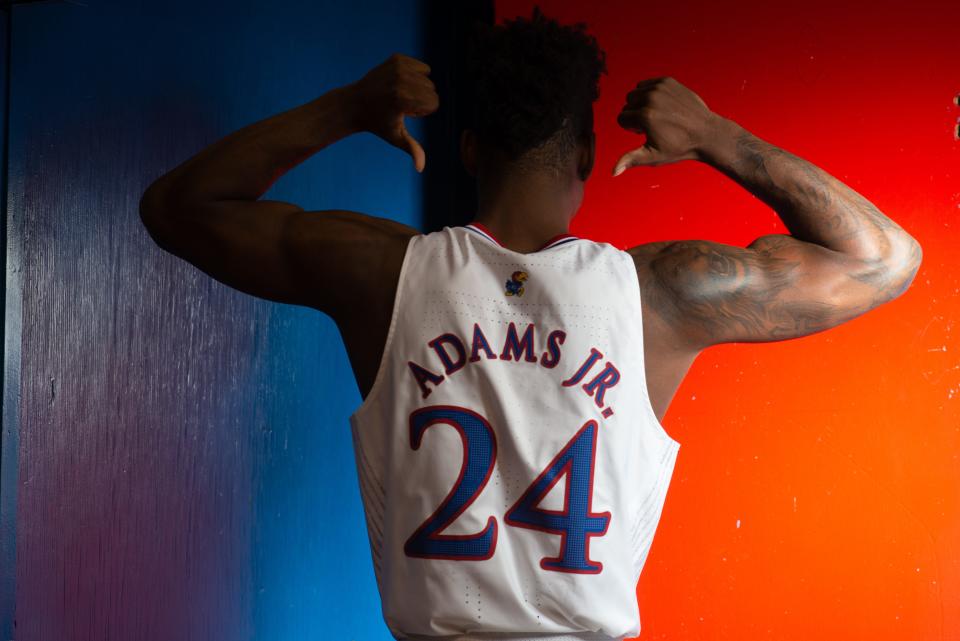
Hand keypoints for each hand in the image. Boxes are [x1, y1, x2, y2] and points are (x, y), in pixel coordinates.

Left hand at [347, 53, 438, 172]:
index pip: (434, 103)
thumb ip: (412, 149)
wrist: (355, 103)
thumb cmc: (378, 124)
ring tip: (401, 94)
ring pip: (428, 77)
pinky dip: (416, 74)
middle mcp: (400, 80)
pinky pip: (422, 67)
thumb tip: (420, 168)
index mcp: (402, 99)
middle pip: (432, 90)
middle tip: (402, 104)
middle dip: (423, 99)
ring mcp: (398, 67)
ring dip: (419, 87)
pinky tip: (400, 82)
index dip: (424, 112)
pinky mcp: (396, 58)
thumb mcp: (395, 137)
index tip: (408, 113)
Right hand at [612, 76, 718, 174]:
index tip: (646, 133)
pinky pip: (646, 84)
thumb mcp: (653, 156)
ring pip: (635, 93)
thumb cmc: (679, 147)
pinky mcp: (668, 81)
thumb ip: (630, 160)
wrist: (706, 133)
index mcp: (645, 116)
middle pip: (627, 104)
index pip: (621, 118)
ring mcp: (660, 88)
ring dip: (641, 103)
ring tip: (657, 115)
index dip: (632, 129)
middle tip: (653, 125)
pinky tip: (663, 105)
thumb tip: (613, 172)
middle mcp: (651, 98)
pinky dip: (650, 93)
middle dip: (635, 114)